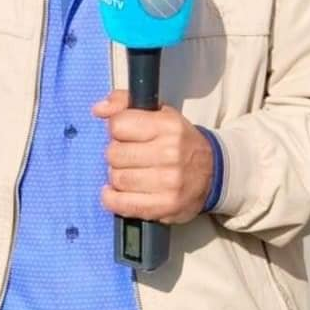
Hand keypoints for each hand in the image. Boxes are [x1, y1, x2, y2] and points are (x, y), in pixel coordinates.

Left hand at [93, 90, 213, 224]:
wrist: (212, 172)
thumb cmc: (178, 140)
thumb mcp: (159, 113)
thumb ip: (125, 103)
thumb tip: (98, 109)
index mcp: (167, 125)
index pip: (119, 125)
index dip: (116, 129)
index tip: (123, 134)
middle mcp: (170, 153)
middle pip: (114, 154)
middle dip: (115, 154)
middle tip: (126, 156)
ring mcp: (169, 182)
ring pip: (117, 178)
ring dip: (116, 176)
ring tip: (128, 172)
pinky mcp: (165, 206)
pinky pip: (122, 204)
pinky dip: (112, 199)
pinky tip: (116, 192)